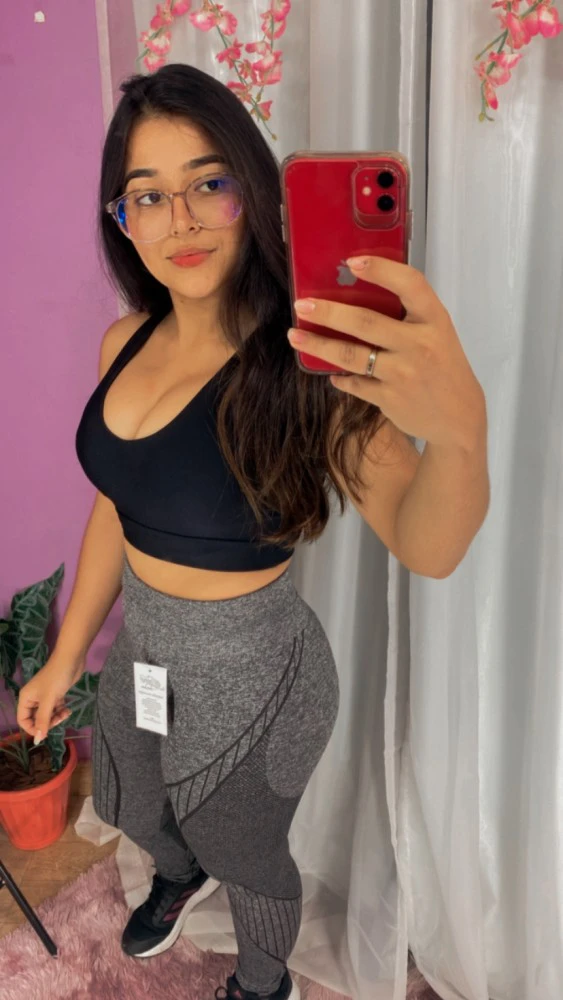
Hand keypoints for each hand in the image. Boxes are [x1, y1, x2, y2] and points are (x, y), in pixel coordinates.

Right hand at [17, 654, 84, 744]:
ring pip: (47, 714)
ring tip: (65, 714)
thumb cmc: (56, 678)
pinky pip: (56, 708)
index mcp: (26, 698)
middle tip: (58, 719)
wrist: (71, 659)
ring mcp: (45, 696)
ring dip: (56, 717)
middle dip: (47, 722)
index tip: (45, 733)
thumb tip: (38, 739)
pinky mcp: (56, 694)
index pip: (23, 720)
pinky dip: (61, 711)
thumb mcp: (48, 700)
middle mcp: (33, 698)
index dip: (32, 728)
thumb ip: (42, 720)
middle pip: (36, 718)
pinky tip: (68, 710)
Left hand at [287, 256, 485, 449]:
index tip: (351, 262)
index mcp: (434, 320)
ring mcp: (403, 374)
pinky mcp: (390, 398)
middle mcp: (420, 344)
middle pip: (366, 322)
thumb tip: (355, 295)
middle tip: (302, 305)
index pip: (410, 284)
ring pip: (351, 356)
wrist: (459, 416)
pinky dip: (339, 376)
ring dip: (319, 345)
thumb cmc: (443, 366)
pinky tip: (330, 371)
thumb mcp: (437, 333)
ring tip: (296, 336)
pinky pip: (354, 383)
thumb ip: (407, 316)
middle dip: (329, 312)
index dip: (381, 270)